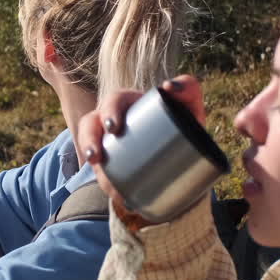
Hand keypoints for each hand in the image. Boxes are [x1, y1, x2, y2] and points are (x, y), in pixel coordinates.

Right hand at [77, 75, 205, 209]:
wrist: (191, 158)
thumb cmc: (185, 124)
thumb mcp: (189, 105)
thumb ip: (187, 88)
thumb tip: (167, 87)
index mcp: (129, 103)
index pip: (114, 101)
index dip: (109, 111)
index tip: (113, 128)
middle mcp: (113, 120)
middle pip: (91, 123)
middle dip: (89, 137)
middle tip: (97, 155)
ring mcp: (109, 142)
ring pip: (89, 145)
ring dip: (88, 159)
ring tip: (99, 174)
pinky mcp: (111, 165)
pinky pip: (101, 172)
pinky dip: (107, 182)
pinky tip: (117, 193)